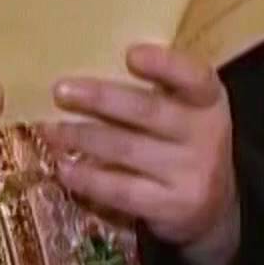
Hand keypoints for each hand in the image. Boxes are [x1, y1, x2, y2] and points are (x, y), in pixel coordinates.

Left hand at [43, 45, 240, 264]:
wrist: (213, 209)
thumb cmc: (183, 143)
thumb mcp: (185, 111)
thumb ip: (154, 89)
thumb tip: (85, 70)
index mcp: (208, 100)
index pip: (194, 77)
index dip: (164, 65)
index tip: (130, 54)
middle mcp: (207, 135)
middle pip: (148, 112)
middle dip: (100, 99)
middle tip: (60, 91)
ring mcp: (192, 174)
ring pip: (127, 149)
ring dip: (82, 137)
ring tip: (50, 129)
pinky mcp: (171, 206)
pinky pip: (121, 190)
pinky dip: (88, 178)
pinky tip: (63, 167)